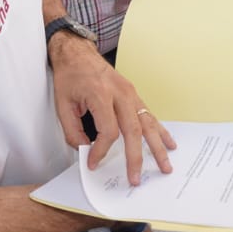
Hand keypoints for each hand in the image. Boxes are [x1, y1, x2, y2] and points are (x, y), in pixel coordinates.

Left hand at [48, 31, 175, 184]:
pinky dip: (160, 131)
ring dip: (157, 147)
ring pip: (147, 124)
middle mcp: (120, 94)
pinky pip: (150, 115)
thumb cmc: (70, 76)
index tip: (93, 162)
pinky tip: (169, 143)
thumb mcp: (62, 104)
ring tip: (165, 166)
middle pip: (133, 131)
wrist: (78, 53)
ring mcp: (131, 93)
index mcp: (101, 95)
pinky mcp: (134, 94)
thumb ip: (72, 130)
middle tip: (135, 178)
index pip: (108, 131)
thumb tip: (84, 150)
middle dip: (135, 157)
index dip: (101, 151)